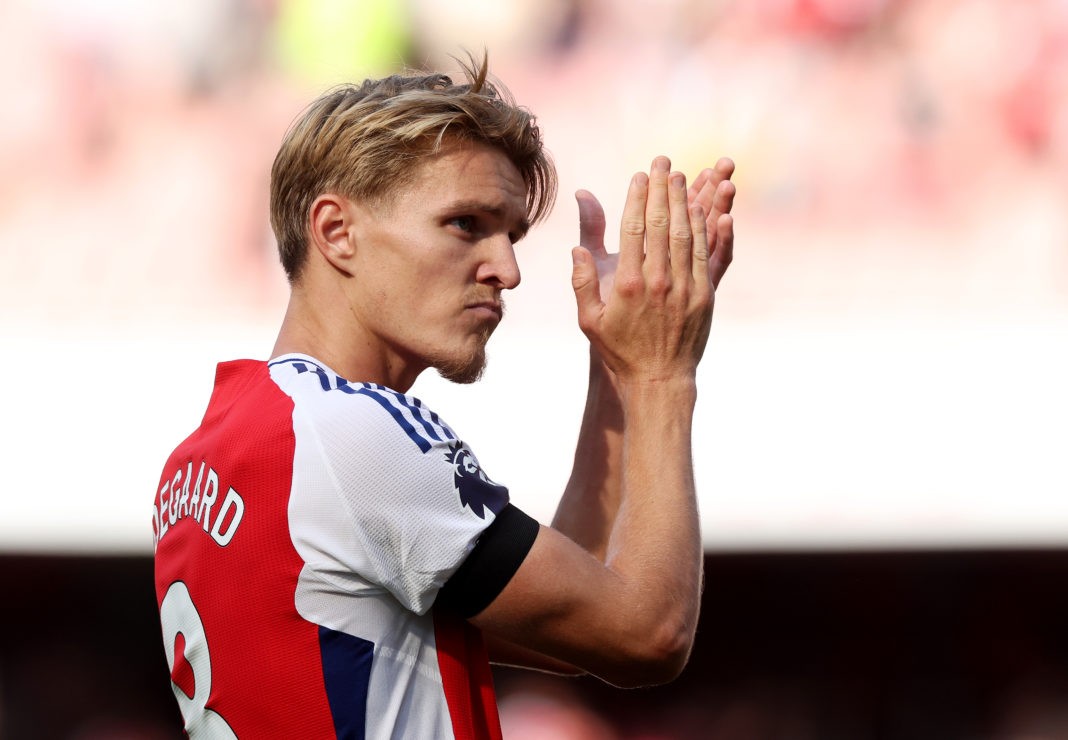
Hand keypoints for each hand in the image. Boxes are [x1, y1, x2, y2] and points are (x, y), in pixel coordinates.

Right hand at [571, 156, 719, 382]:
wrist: (659, 378)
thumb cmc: (619, 348)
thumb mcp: (589, 318)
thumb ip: (581, 280)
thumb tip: (575, 248)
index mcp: (627, 285)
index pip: (633, 229)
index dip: (637, 197)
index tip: (639, 175)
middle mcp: (657, 282)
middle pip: (661, 223)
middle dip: (662, 188)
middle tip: (663, 162)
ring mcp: (684, 287)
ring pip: (685, 233)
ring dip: (684, 200)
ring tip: (682, 176)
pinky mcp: (704, 294)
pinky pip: (704, 252)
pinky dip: (704, 226)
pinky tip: (703, 207)